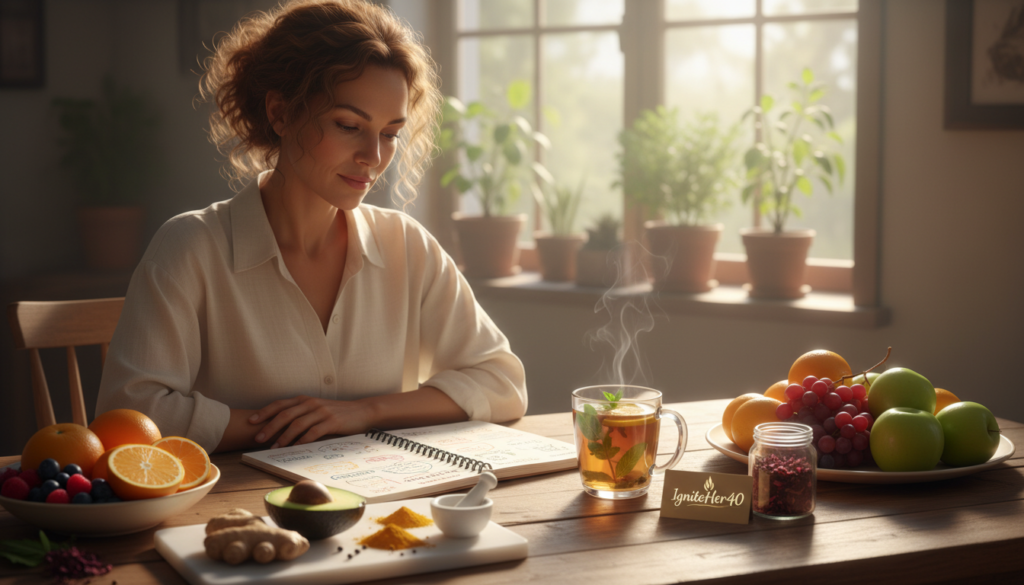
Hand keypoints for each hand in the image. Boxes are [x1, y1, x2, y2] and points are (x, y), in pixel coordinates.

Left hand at [249, 395, 375, 447]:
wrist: (362, 411)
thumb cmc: (337, 413)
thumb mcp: (317, 410)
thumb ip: (301, 415)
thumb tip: (279, 430)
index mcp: (305, 399)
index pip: (280, 404)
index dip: (264, 412)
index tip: (251, 422)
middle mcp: (311, 403)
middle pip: (285, 414)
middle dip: (269, 427)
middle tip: (258, 438)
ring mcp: (322, 412)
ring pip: (297, 423)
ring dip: (284, 436)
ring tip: (274, 447)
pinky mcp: (332, 422)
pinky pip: (313, 432)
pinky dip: (302, 441)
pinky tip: (295, 448)